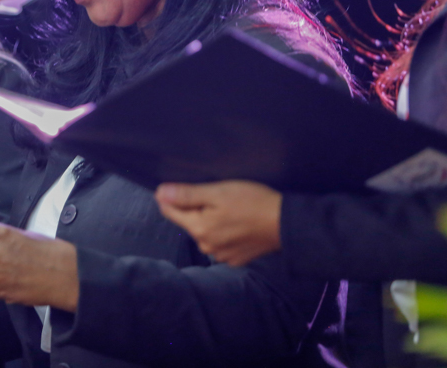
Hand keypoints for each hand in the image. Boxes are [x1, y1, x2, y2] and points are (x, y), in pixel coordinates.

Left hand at [155, 181, 282, 266]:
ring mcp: (221, 255)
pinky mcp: (236, 259)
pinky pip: (221, 242)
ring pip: (205, 232)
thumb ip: (187, 195)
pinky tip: (239, 224)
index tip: (183, 187)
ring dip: (211, 221)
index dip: (171, 196)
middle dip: (196, 208)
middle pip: (189, 222)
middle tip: (218, 197)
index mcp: (198, 229)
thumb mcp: (217, 192)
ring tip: (231, 210)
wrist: (286, 223)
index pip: (170, 211)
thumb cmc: (252, 202)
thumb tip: (160, 194)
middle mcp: (206, 246)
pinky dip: (225, 233)